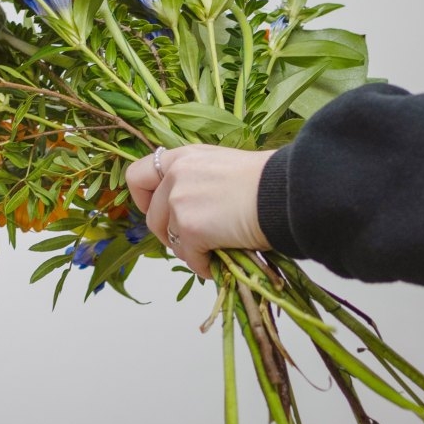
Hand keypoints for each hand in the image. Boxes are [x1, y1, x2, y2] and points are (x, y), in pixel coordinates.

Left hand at [125, 145, 274, 279]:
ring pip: (170, 240)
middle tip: (192, 242)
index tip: (159, 211)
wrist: (285, 193)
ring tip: (212, 253)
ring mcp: (179, 202)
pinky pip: (189, 257)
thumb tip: (190, 206)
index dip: (144, 199)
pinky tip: (219, 264)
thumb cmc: (267, 181)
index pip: (138, 176)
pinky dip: (203, 265)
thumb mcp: (222, 166)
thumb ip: (197, 180)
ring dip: (188, 251)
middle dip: (170, 234)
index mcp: (182, 157)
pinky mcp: (191, 228)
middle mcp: (174, 176)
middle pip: (152, 216)